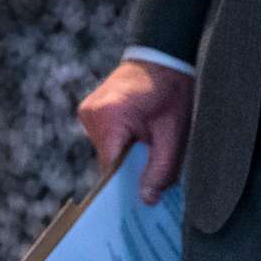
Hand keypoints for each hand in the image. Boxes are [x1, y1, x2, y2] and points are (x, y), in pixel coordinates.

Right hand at [77, 58, 195, 203]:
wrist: (162, 56)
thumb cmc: (171, 90)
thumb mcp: (173, 132)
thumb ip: (160, 169)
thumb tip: (146, 201)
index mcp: (109, 117)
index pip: (111, 168)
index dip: (126, 187)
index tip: (138, 204)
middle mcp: (91, 114)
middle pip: (108, 162)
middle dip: (129, 171)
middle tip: (152, 178)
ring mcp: (88, 112)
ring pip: (106, 153)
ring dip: (126, 157)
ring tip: (149, 148)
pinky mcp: (91, 111)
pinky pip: (105, 140)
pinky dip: (121, 145)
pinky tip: (139, 139)